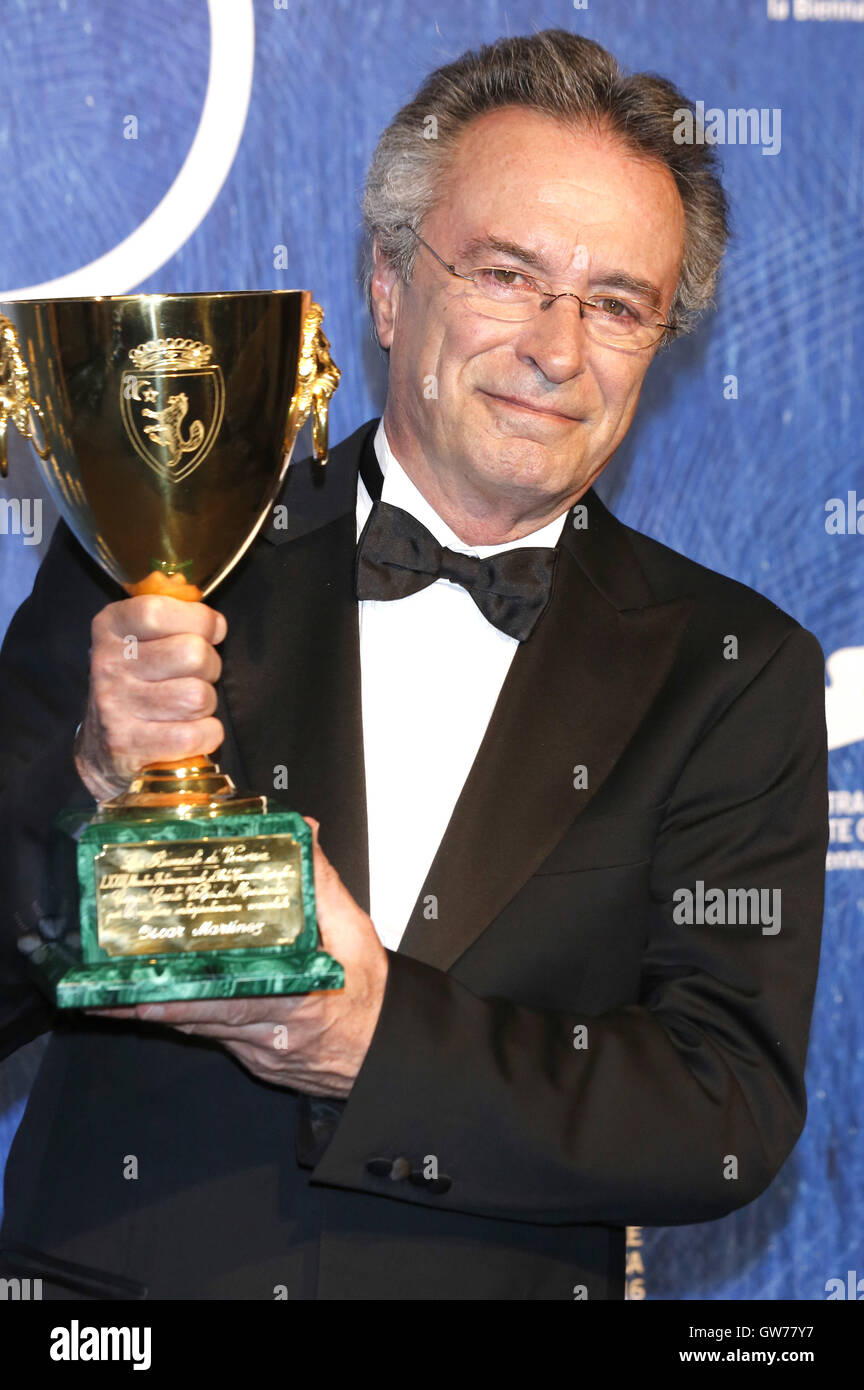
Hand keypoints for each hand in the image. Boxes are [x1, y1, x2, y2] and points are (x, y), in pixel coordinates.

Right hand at [74, 595, 226, 799]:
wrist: (101, 748)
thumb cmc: (138, 684)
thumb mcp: (141, 639)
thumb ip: (176, 619)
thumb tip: (215, 623)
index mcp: (110, 627)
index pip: (158, 612)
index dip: (199, 621)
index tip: (208, 634)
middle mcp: (107, 664)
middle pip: (192, 653)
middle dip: (210, 667)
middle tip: (196, 677)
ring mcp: (114, 705)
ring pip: (197, 696)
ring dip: (206, 704)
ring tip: (188, 706)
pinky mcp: (127, 745)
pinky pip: (194, 735)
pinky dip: (208, 735)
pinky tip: (193, 732)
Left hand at [87, 818, 389, 1098]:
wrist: (386, 1050)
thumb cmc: (371, 995)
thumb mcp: (356, 934)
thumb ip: (323, 884)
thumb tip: (302, 832)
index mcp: (298, 999)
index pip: (234, 1002)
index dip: (186, 1001)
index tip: (147, 995)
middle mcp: (272, 1031)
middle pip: (203, 1018)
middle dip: (152, 1004)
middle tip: (107, 992)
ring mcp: (259, 1050)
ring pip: (201, 1030)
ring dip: (159, 1013)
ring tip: (112, 997)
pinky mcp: (254, 1057)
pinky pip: (213, 1037)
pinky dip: (186, 1019)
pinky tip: (155, 1005)